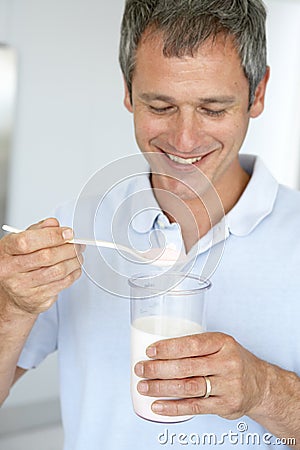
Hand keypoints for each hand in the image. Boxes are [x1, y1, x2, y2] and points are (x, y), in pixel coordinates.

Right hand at [0, 218, 83, 314]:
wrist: (12, 292)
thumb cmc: (18, 263)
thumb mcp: (22, 241)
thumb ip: (38, 230)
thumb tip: (54, 224)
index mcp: (6, 251)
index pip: (27, 242)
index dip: (52, 236)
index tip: (68, 233)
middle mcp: (10, 270)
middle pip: (46, 257)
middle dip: (69, 248)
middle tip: (78, 244)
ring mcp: (22, 287)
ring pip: (57, 272)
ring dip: (74, 262)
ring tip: (78, 256)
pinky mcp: (36, 300)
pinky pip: (61, 285)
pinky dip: (73, 275)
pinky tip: (74, 269)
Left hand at [134, 332, 268, 419]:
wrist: (260, 384)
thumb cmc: (231, 360)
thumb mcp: (219, 345)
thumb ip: (195, 346)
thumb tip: (157, 351)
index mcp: (222, 342)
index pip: (192, 344)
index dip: (169, 348)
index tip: (149, 351)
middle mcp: (227, 362)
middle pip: (187, 366)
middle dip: (158, 369)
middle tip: (140, 369)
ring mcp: (228, 385)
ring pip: (188, 387)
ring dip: (162, 388)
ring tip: (144, 386)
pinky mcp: (226, 405)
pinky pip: (195, 407)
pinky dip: (173, 407)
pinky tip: (158, 406)